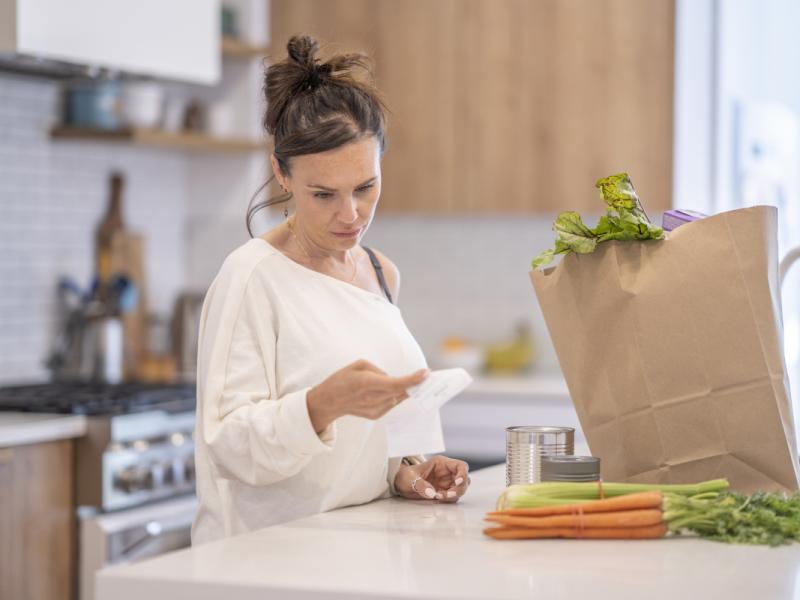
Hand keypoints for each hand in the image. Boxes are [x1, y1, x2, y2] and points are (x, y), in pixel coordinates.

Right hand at [307, 359, 428, 432]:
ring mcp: (375, 409)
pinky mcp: (376, 415)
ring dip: (401, 389)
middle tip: (427, 375)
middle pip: (401, 391)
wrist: (329, 402)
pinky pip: (391, 402)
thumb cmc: (342, 379)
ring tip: (396, 381)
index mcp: (368, 383)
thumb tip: (391, 378)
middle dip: (415, 383)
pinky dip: (392, 395)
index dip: (413, 379)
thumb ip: (378, 370)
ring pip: (397, 396)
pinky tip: (382, 391)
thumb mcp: (358, 364)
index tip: (426, 373)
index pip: (396, 383)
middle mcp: (373, 398)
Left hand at [394, 455, 469, 501]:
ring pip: (461, 489)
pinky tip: (437, 499)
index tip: (458, 482)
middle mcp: (447, 472)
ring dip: (454, 495)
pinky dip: (448, 500)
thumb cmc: (405, 477)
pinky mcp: (444, 492)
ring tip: (439, 497)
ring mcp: (447, 483)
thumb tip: (431, 493)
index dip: (463, 473)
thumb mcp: (409, 478)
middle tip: (446, 495)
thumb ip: (420, 485)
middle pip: (465, 479)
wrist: (401, 485)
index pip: (460, 466)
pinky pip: (453, 497)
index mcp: (441, 463)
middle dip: (459, 488)